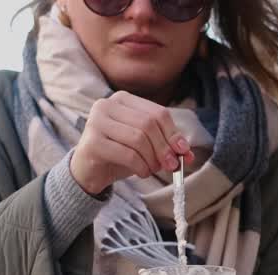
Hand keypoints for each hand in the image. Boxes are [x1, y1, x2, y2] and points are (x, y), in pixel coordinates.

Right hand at [69, 91, 196, 195]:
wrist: (89, 171)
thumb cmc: (119, 154)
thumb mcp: (146, 147)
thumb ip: (166, 145)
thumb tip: (188, 154)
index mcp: (123, 99)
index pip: (158, 112)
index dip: (174, 133)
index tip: (183, 152)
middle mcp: (107, 105)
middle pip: (149, 124)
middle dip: (164, 148)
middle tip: (171, 165)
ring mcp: (96, 121)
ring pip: (138, 138)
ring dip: (152, 159)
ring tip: (152, 169)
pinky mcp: (91, 142)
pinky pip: (127, 154)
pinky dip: (140, 167)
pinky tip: (141, 173)